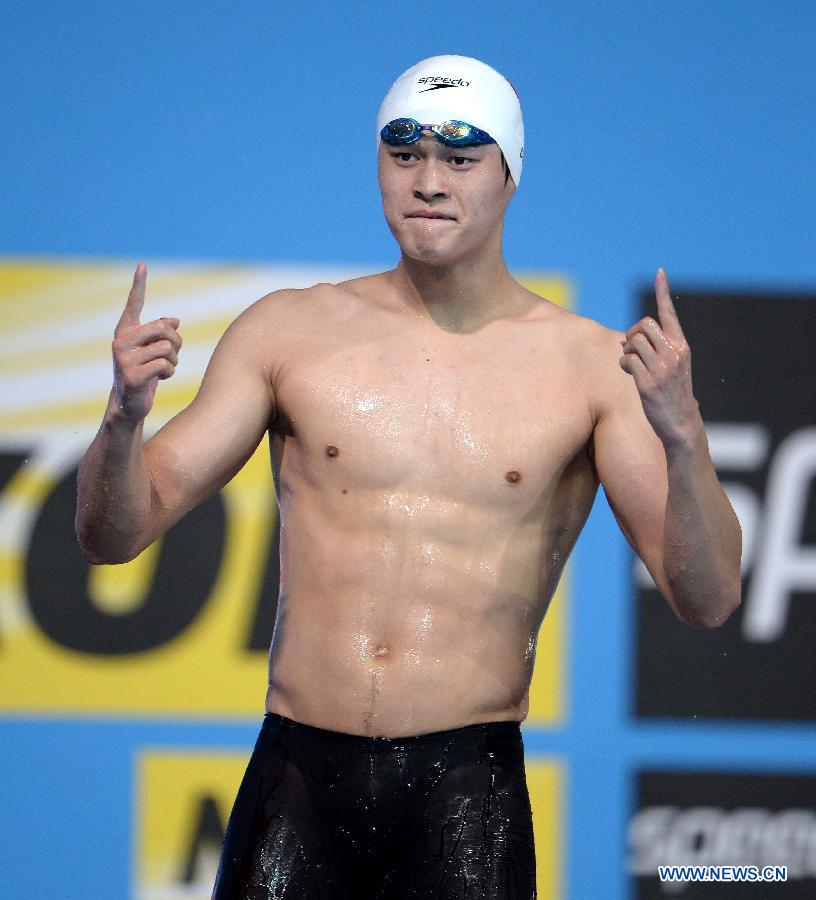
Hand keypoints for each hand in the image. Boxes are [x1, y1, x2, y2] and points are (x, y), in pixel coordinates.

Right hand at [110, 262, 181, 421]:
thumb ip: (162, 334)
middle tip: (173, 354)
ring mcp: (123, 359)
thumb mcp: (154, 351)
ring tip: (165, 369)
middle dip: (176, 342)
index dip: (139, 284)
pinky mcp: (131, 375)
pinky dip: (170, 373)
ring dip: (174, 361)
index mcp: (125, 332)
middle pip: (163, 328)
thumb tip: (175, 320)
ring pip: (167, 348)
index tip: (143, 264)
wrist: (130, 402)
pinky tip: (161, 379)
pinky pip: (164, 365)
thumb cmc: (145, 373)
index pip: (134, 304)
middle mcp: (120, 341)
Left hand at [619, 268, 700, 446]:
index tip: (659, 272)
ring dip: (626, 348)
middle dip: (632, 332)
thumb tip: (628, 338)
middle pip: (643, 324)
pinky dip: (623, 363)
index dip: (663, 292)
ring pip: (633, 341)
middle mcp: (674, 354)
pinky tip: (628, 372)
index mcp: (682, 347)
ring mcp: (662, 368)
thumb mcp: (673, 368)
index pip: (670, 314)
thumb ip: (659, 350)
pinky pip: (627, 360)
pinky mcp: (648, 383)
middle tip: (631, 347)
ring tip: (630, 361)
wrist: (681, 424)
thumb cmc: (672, 394)